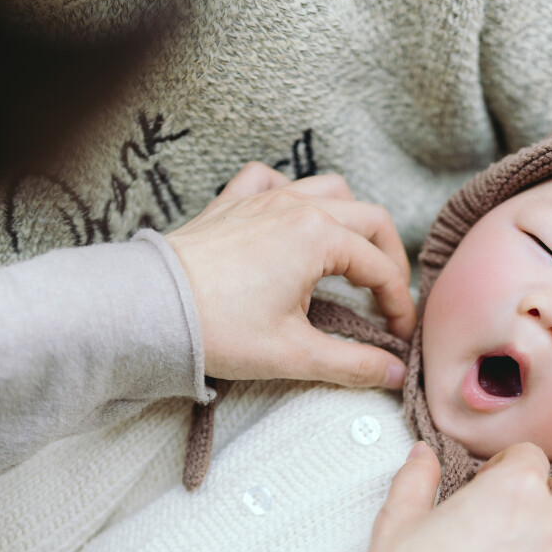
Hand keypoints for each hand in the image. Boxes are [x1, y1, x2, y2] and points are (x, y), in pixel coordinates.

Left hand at [166, 162, 415, 390]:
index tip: (400, 335)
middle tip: (388, 297)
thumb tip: (395, 372)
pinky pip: (272, 180)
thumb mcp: (296, 355)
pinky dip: (292, 194)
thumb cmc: (220, 330)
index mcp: (319, 237)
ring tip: (352, 257)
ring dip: (351, 219)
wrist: (152, 310)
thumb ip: (354, 363)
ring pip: (329, 189)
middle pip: (369, 218)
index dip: (399, 304)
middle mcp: (297, 207)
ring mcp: (263, 200)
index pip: (381, 268)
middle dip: (389, 258)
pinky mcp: (232, 204)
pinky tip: (292, 219)